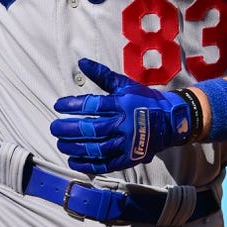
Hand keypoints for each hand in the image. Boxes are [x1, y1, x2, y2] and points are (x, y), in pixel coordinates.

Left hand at [50, 58, 193, 173]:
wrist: (171, 120)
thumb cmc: (144, 100)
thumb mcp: (124, 84)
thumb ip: (102, 74)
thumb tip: (82, 62)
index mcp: (122, 104)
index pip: (93, 105)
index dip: (72, 105)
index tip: (58, 105)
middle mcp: (124, 124)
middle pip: (92, 129)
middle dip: (69, 129)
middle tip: (54, 127)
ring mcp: (127, 143)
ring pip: (96, 148)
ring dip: (75, 147)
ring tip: (61, 143)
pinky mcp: (129, 158)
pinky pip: (106, 164)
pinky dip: (88, 164)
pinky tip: (74, 160)